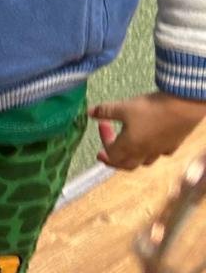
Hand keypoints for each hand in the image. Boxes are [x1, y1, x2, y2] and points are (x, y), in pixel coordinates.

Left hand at [90, 92, 205, 169]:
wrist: (183, 108)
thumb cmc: (150, 109)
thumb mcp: (123, 107)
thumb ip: (105, 111)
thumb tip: (89, 112)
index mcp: (128, 146)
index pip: (111, 154)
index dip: (103, 140)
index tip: (102, 125)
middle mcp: (143, 153)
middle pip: (126, 165)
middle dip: (114, 160)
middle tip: (106, 153)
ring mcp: (159, 151)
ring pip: (143, 161)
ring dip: (132, 156)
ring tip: (128, 146)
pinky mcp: (172, 145)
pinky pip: (160, 153)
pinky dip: (152, 150)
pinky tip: (152, 142)